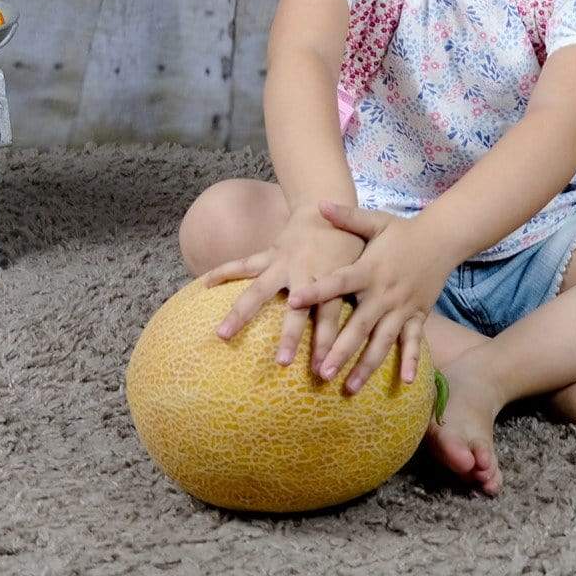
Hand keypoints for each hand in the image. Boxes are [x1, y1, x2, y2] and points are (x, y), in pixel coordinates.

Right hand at [202, 205, 365, 377]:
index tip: (321, 369)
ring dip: (239, 312)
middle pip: (295, 312)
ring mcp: (282, 264)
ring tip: (221, 335)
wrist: (327, 206)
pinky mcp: (268, 255)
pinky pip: (241, 265)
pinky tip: (202, 284)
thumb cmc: (348, 243)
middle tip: (280, 364)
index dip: (326, 342)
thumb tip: (373, 333)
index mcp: (330, 279)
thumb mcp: (359, 266)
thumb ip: (359, 296)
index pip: (330, 317)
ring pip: (258, 290)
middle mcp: (304, 274)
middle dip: (288, 336)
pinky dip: (221, 272)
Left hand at [284, 202, 453, 393]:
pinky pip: (414, 342)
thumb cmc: (401, 231)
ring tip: (349, 388)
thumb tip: (318, 203)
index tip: (292, 301)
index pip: (338, 282)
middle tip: (321, 373)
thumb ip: (346, 217)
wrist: (442, 238)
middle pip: (359, 326)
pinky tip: (406, 383)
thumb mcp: (374, 221)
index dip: (316, 290)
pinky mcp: (418, 316)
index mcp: (369, 269)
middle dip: (340, 350)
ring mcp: (403, 308)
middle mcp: (384, 293)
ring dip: (366, 366)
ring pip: (383, 342)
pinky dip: (411, 361)